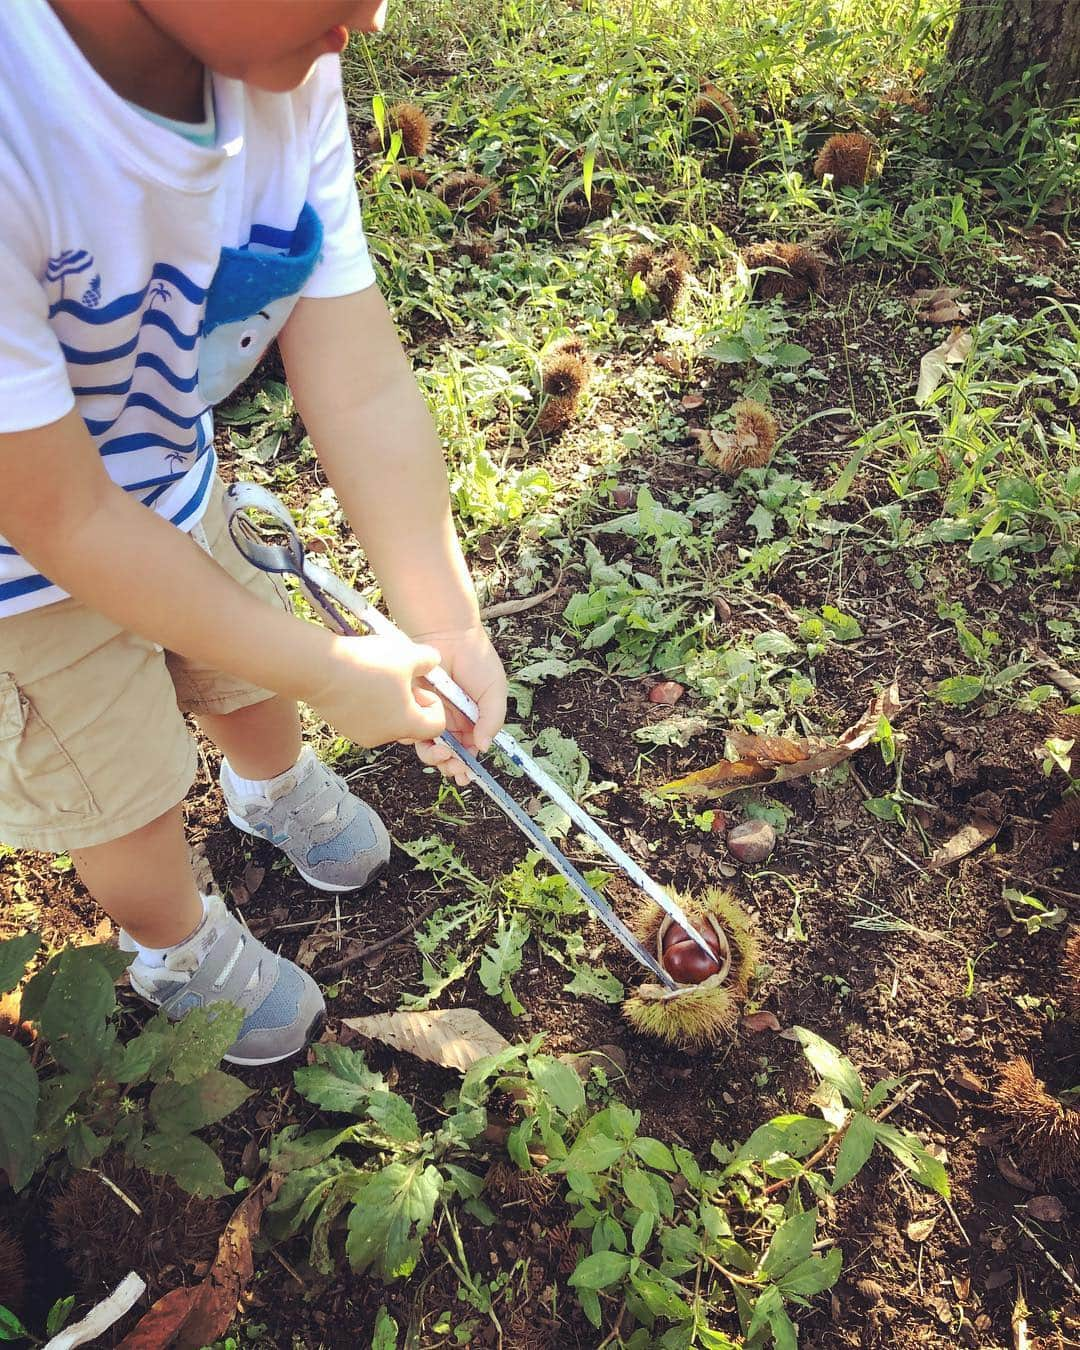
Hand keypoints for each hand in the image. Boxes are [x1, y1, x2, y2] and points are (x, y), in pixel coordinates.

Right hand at [307, 632, 447, 747]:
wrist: (318, 667)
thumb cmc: (367, 663)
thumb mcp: (408, 654)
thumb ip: (429, 660)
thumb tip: (432, 663)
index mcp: (406, 725)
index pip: (436, 726)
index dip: (435, 704)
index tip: (420, 685)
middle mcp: (385, 737)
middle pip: (411, 723)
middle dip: (410, 700)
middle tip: (398, 677)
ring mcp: (361, 734)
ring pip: (388, 719)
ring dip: (389, 700)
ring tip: (377, 675)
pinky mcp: (342, 726)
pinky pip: (366, 716)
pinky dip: (368, 701)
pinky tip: (358, 679)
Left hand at [406, 624, 507, 785]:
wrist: (449, 636)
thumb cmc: (476, 660)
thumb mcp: (494, 691)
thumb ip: (492, 720)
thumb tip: (484, 747)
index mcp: (473, 721)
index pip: (470, 751)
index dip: (468, 766)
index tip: (466, 774)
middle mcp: (452, 722)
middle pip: (449, 755)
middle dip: (451, 766)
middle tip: (454, 767)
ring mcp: (432, 715)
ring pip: (430, 748)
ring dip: (435, 759)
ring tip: (442, 755)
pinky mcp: (414, 706)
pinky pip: (412, 730)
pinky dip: (418, 738)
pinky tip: (426, 734)